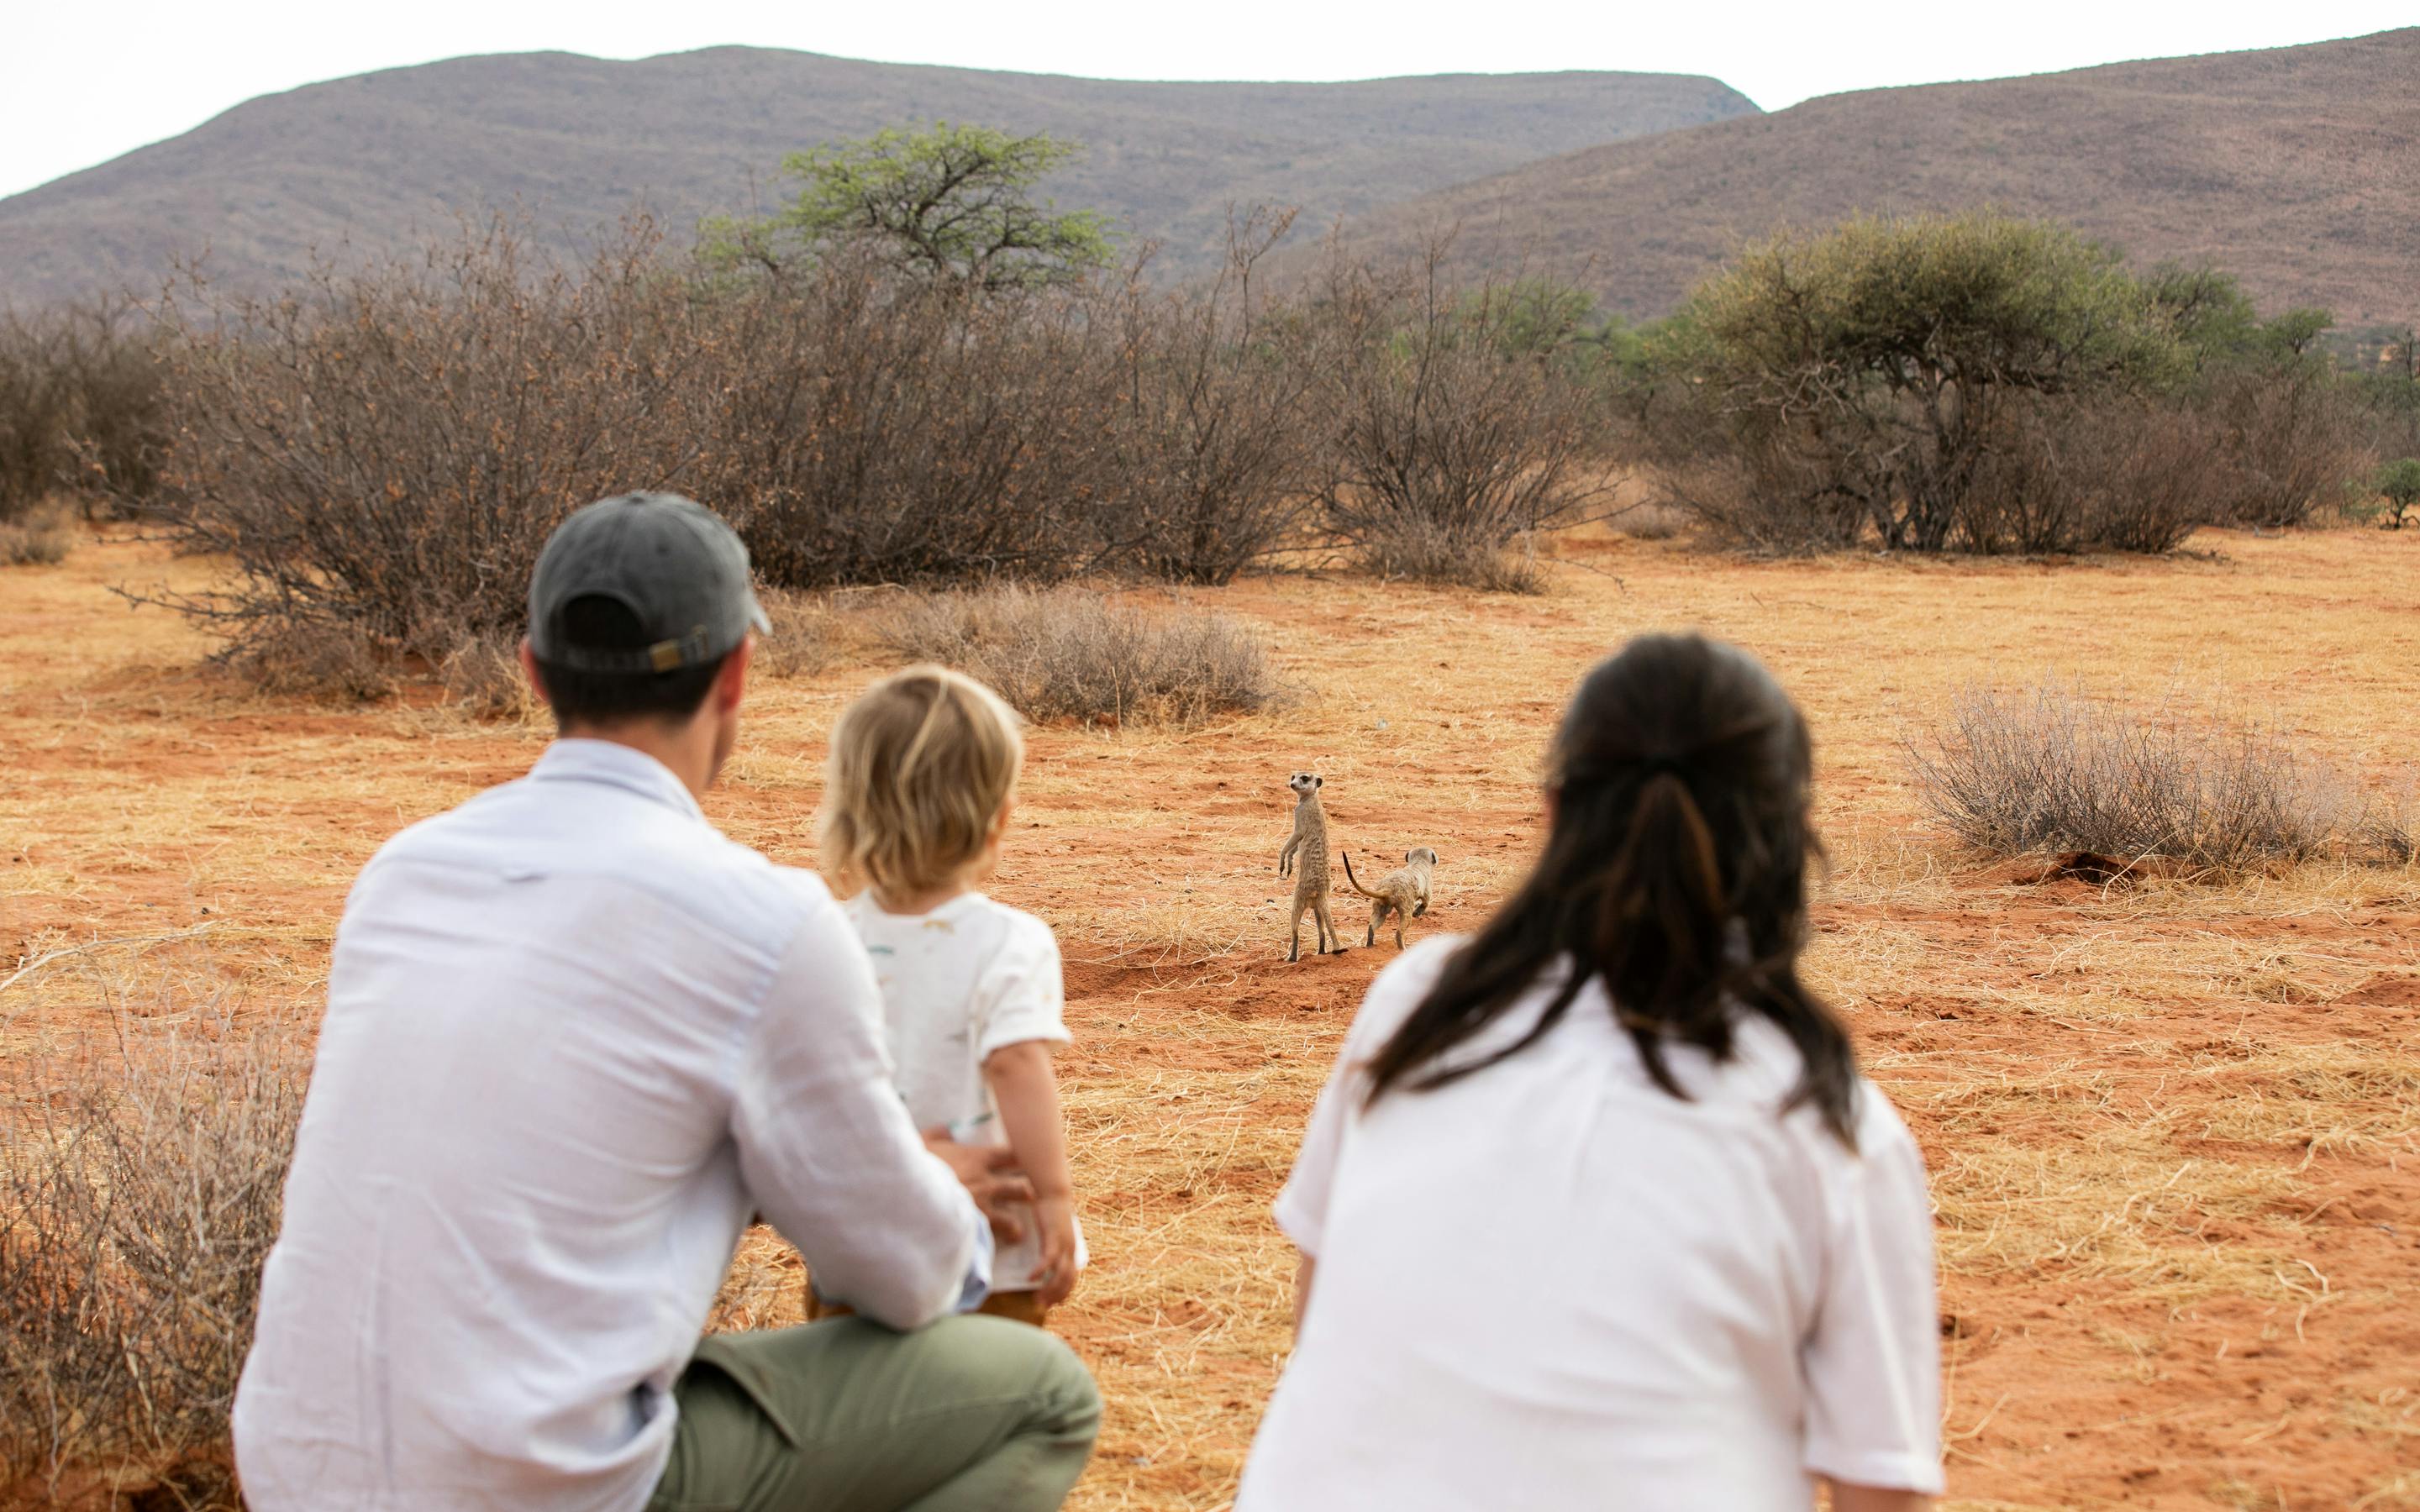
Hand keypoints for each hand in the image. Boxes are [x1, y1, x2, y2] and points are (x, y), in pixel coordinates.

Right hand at [922, 1128, 1035, 1244]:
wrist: (910, 1195)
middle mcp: (987, 1182)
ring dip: (1017, 1223)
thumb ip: (939, 1134)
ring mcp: (983, 1207)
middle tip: (1032, 1197)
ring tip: (1018, 1230)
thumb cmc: (917, 1166)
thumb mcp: (924, 1142)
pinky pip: (999, 1232)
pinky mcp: (976, 1227)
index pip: (1012, 1155)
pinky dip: (1005, 1236)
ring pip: (1013, 1216)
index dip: (1023, 1159)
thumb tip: (948, 1130)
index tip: (1029, 1162)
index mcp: (977, 1158)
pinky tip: (1008, 1240)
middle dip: (1028, 1192)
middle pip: (1021, 1186)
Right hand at [1028, 1193, 1081, 1306]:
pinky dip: (1040, 1271)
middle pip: (1068, 1281)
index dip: (1063, 1293)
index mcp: (1071, 1250)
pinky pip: (1048, 1259)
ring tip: (1036, 1299)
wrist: (1052, 1192)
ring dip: (1049, 1289)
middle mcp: (1070, 1249)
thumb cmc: (1049, 1212)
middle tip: (1041, 1306)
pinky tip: (1030, 1279)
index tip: (1051, 1304)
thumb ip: (1049, 1246)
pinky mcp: (1054, 1237)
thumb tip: (1040, 1259)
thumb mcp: (1051, 1233)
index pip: (1072, 1279)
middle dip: (1056, 1296)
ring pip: (1060, 1274)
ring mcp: (1064, 1244)